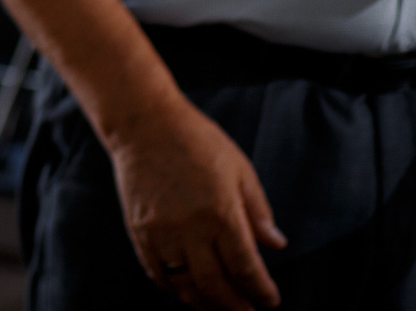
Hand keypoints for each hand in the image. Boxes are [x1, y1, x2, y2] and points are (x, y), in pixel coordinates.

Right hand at [106, 96, 284, 307]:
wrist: (143, 122)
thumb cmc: (195, 140)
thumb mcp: (240, 168)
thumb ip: (258, 210)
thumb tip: (276, 243)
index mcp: (221, 212)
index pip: (246, 268)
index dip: (261, 291)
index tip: (270, 300)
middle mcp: (190, 227)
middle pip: (215, 285)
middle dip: (235, 306)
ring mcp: (161, 231)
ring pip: (185, 285)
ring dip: (205, 303)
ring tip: (218, 307)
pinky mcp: (139, 230)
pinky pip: (157, 272)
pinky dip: (173, 288)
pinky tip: (186, 291)